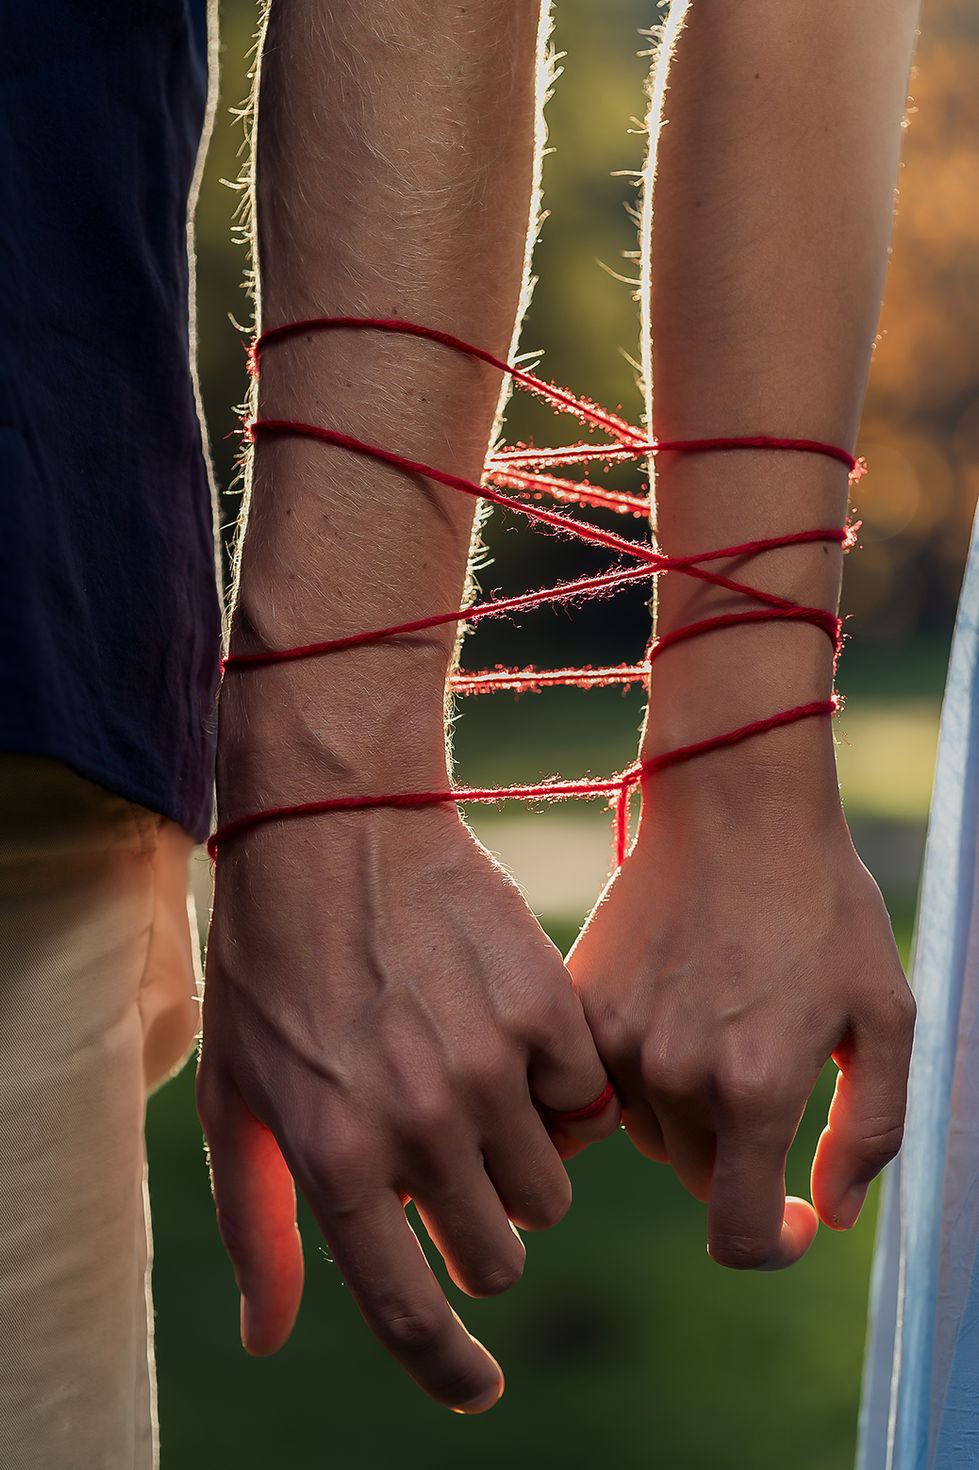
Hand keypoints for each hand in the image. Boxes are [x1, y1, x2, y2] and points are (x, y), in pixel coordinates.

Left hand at [197, 805, 618, 1410]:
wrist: (337, 829)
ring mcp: (492, 1068)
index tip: (476, 1388)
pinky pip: (587, 1104)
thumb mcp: (236, 1096)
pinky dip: (557, 1093)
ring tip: (478, 1095)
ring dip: (518, 1165)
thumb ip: (257, 1225)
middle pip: (496, 1257)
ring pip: (549, 1190)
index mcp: (338, 1158)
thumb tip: (265, 1337)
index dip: (449, 1371)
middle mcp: (420, 1126)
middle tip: (449, 1174)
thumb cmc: (272, 965)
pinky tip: (511, 1040)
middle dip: (476, 1235)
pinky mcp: (546, 1012)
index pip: (409, 1313)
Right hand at [566, 775, 914, 1269]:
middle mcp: (674, 1075)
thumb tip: (828, 1213)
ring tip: (718, 1028)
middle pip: (697, 1177)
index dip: (772, 1244)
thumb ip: (868, 1132)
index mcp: (754, 1087)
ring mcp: (617, 1038)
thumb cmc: (823, 904)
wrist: (735, 807)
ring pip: (649, 1132)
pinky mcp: (581, 1004)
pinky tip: (671, 1011)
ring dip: (684, 1112)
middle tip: (766, 1074)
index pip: (738, 1235)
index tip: (791, 1215)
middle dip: (738, 1154)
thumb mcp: (883, 1014)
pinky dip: (637, 1073)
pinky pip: (603, 1081)